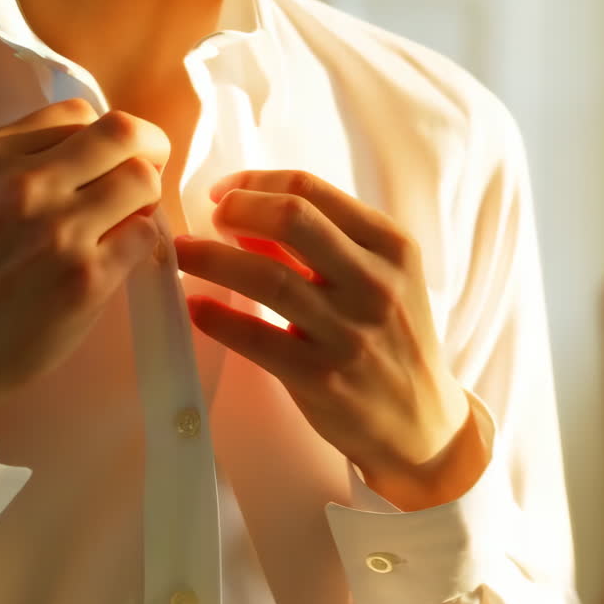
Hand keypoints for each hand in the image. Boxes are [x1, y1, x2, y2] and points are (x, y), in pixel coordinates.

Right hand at [0, 100, 167, 444]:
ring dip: (147, 200)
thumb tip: (99, 148)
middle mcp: (22, 186)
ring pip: (143, 181)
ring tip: (129, 221)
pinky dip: (146, 241)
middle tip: (147, 176)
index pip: (78, 114)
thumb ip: (25, 165)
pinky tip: (122, 256)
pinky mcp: (87, 277)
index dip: (105, 137)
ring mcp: (57, 231)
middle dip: (150, 150)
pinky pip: (147, 234)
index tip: (108, 160)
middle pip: (124, 134)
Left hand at [174, 170, 482, 510]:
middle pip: (290, 218)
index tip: (227, 191)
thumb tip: (250, 216)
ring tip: (181, 253)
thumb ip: (329, 245)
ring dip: (209, 258)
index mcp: (393, 248)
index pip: (313, 191)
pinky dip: (217, 318)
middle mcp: (375, 284)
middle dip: (236, 209)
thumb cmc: (394, 340)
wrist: (422, 421)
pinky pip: (255, 338)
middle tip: (210, 219)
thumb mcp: (383, 279)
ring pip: (265, 276)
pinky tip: (197, 308)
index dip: (257, 182)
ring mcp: (349, 332)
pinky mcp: (321, 377)